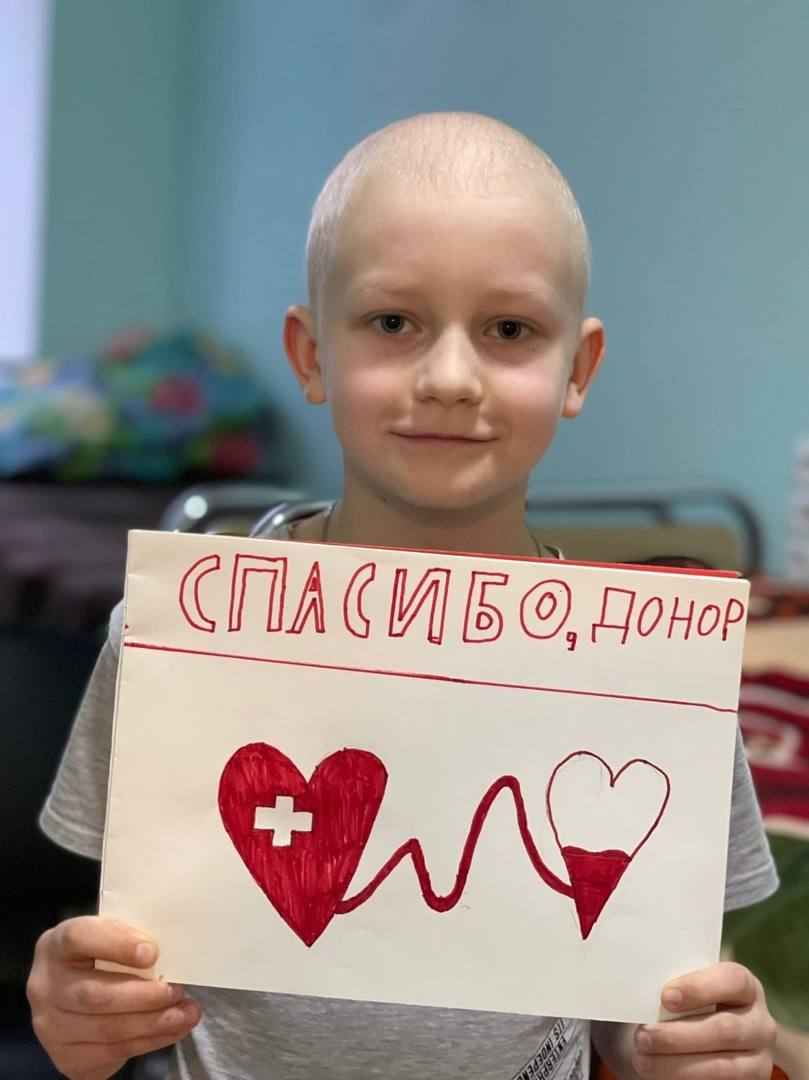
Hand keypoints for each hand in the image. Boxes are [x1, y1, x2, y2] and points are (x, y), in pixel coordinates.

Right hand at [27, 916, 200, 1079]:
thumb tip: (171, 953)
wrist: (73, 998)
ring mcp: (51, 1027)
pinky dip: (149, 1042)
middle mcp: (45, 987)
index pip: (80, 937)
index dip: (117, 943)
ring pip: (107, 1030)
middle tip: (178, 990)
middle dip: (144, 996)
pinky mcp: (66, 1057)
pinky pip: (112, 1053)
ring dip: (154, 1023)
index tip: (153, 951)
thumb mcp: (109, 937)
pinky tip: (172, 1030)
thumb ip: (129, 939)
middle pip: (95, 995)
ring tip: (186, 1013)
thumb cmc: (101, 957)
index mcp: (55, 945)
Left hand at [631, 961, 775, 1077]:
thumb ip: (674, 989)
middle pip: (726, 1029)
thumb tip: (641, 993)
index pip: (732, 980)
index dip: (699, 988)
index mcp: (746, 987)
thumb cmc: (684, 1007)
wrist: (690, 1041)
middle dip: (678, 1036)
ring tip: (643, 1060)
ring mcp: (758, 1059)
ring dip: (677, 1065)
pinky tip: (660, 1076)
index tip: (665, 997)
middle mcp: (759, 1023)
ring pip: (723, 1067)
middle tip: (642, 1036)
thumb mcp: (685, 991)